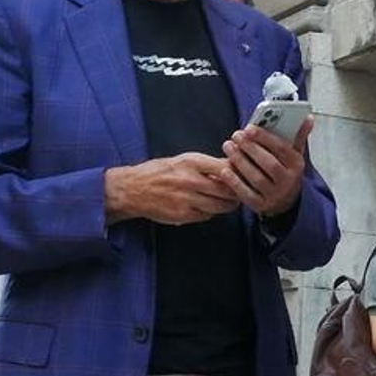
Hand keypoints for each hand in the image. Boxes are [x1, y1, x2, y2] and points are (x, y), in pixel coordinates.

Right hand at [104, 154, 240, 224]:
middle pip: (227, 189)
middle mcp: (190, 180)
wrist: (133, 189)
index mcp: (191, 162)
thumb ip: (207, 164)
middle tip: (242, 192)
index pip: (225, 168)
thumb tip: (231, 165)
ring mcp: (187, 199)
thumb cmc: (158, 172)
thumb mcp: (183, 160)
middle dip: (237, 192)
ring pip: (220, 205)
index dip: (238, 173)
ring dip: (228, 205)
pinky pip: (207, 215)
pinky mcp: (183, 215)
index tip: (243, 175)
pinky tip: (209, 207)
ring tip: (229, 201)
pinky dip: (211, 212)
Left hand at [220, 118, 313, 217]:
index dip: (265, 138)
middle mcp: (288, 181)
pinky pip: (246, 194)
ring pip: (256, 178)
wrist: (286, 202)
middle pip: (269, 164)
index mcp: (296, 165)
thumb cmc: (286, 172)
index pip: (282, 149)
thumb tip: (307, 117)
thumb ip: (298, 136)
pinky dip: (235, 182)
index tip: (249, 128)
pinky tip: (225, 170)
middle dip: (251, 148)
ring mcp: (274, 195)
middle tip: (236, 136)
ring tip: (228, 146)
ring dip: (240, 161)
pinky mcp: (261, 205)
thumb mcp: (294, 155)